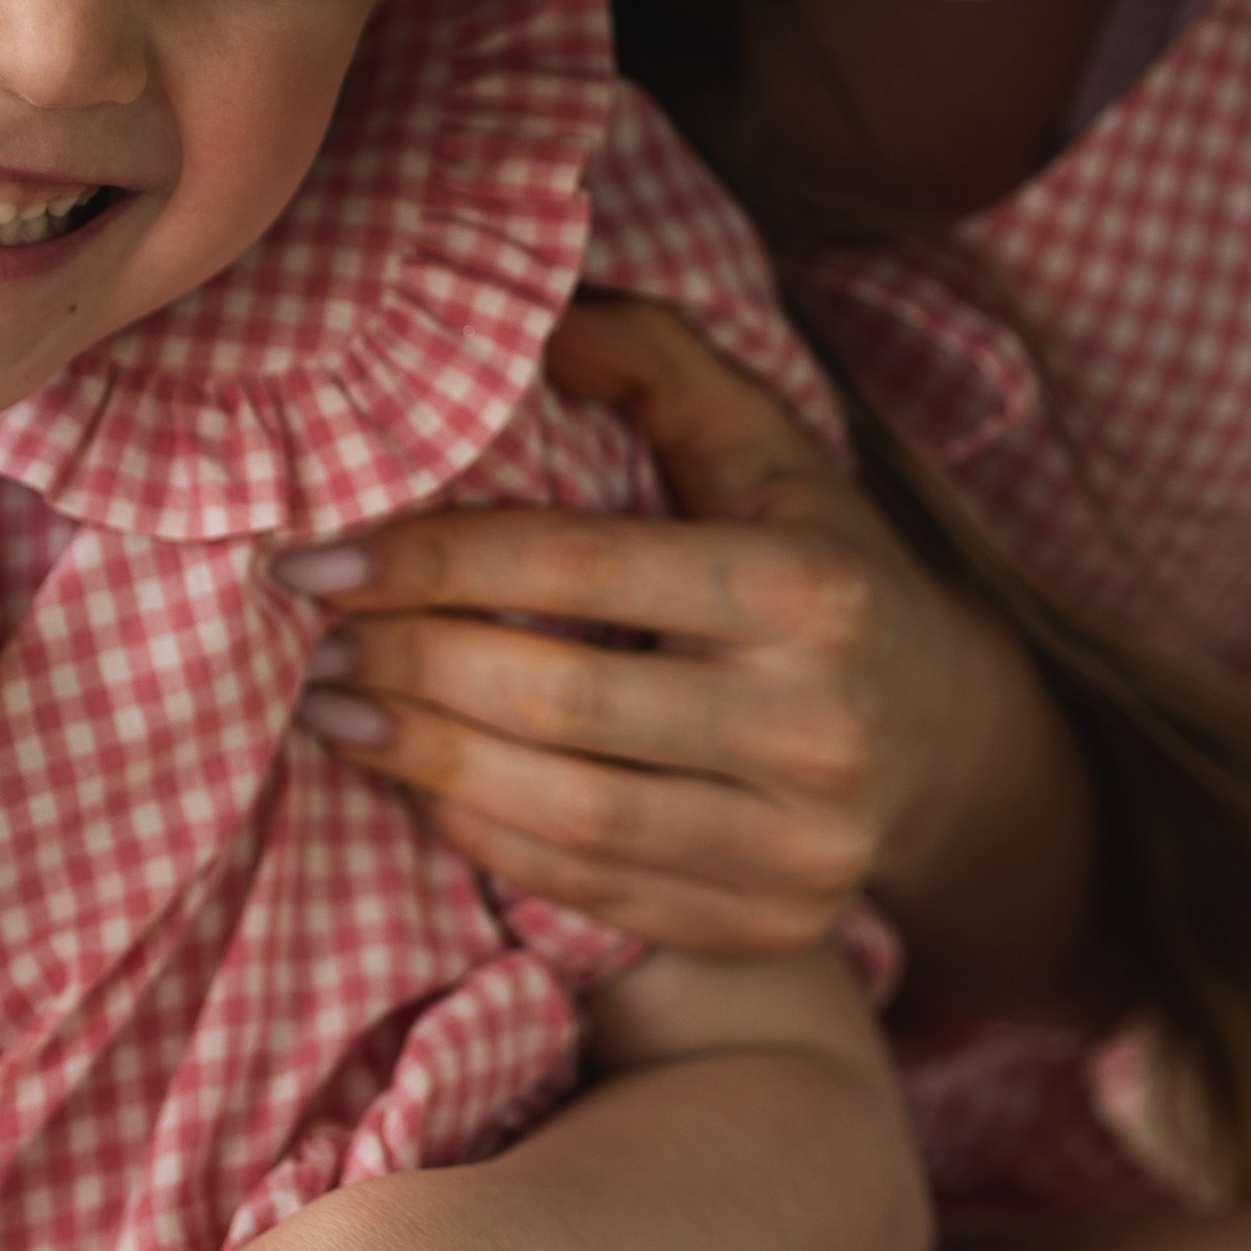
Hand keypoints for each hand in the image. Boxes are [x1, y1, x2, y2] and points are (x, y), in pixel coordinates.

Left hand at [282, 300, 1079, 967]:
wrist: (937, 730)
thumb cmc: (814, 558)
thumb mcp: (760, 441)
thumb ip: (654, 363)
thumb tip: (534, 322)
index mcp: (813, 589)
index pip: (576, 567)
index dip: (429, 562)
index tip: (315, 563)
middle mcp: (817, 726)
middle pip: (557, 702)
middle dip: (407, 667)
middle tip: (313, 647)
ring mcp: (797, 847)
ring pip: (564, 814)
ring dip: (420, 762)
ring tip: (333, 715)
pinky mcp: (769, 928)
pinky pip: (588, 888)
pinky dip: (481, 834)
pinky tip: (417, 782)